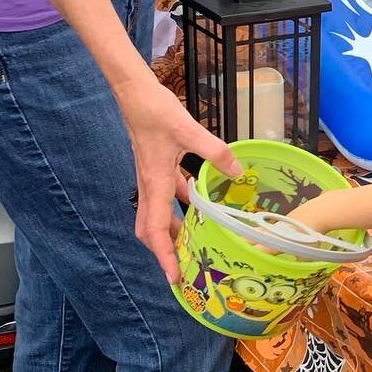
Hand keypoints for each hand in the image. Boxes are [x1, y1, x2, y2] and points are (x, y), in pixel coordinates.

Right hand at [118, 74, 238, 280]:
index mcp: (154, 183)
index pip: (156, 229)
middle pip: (152, 230)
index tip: (174, 277)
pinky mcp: (156, 168)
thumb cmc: (154, 111)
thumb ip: (215, 151)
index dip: (164, 256)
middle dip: (166, 251)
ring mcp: (152, 178)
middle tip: (187, 267)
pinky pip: (168, 196)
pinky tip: (201, 204)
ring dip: (174, 231)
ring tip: (196, 244)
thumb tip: (237, 172)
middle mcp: (150, 186)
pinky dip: (181, 206)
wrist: (135, 94)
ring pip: (159, 215)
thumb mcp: (189, 130)